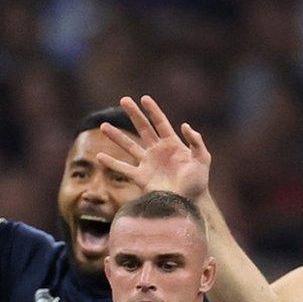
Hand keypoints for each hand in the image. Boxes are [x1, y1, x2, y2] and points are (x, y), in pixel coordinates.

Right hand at [95, 95, 211, 200]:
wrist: (189, 202)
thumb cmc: (198, 181)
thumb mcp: (203, 159)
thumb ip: (196, 142)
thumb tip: (184, 125)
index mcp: (172, 143)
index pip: (160, 122)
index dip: (153, 110)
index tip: (144, 98)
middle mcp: (157, 150)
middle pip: (143, 128)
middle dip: (134, 114)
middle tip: (124, 100)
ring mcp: (147, 163)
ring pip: (129, 146)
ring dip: (116, 136)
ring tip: (103, 126)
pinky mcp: (140, 178)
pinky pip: (123, 169)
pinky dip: (111, 163)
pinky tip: (99, 156)